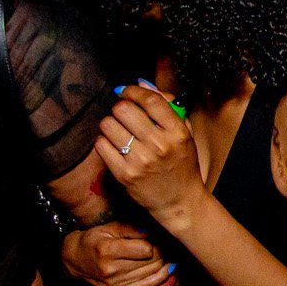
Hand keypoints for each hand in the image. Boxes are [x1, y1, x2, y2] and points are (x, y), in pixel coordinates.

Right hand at [61, 221, 171, 285]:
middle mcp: (110, 270)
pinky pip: (147, 285)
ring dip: (164, 262)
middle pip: (151, 261)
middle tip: (168, 244)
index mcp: (107, 251)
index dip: (156, 242)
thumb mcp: (108, 228)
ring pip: (152, 272)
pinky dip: (161, 276)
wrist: (73, 261)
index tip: (158, 237)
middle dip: (163, 251)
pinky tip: (168, 267)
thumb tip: (154, 230)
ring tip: (169, 253)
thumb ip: (131, 228)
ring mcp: (114, 284)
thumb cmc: (93, 240)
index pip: (146, 249)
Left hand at [97, 82, 204, 226]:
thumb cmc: (181, 165)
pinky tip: (115, 146)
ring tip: (119, 132)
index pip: (151, 100)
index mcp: (177, 133)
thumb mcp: (184, 134)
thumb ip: (167, 107)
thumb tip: (141, 84)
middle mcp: (159, 145)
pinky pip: (101, 146)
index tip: (126, 92)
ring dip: (110, 125)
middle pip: (124, 109)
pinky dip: (105, 142)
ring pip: (108, 125)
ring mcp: (141, 161)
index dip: (133, 91)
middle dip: (120, 108)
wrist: (179, 202)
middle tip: (123, 115)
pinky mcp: (124, 174)